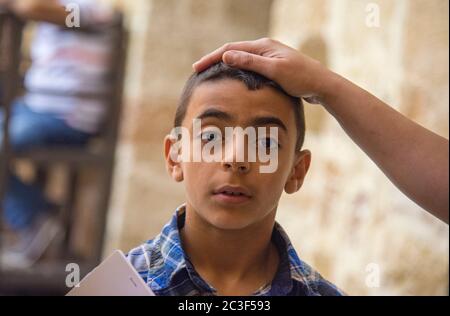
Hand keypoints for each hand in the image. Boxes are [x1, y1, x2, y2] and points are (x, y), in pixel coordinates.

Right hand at [192, 38, 333, 103]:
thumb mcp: (274, 70)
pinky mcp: (273, 67)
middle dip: (215, 60)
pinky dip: (236, 71)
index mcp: (263, 46)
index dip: (212, 58)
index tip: (197, 67)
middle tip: (198, 70)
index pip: (230, 49)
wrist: (321, 84)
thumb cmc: (300, 78)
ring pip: (241, 59)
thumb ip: (250, 62)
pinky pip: (249, 66)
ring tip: (210, 73)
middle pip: (233, 52)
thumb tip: (225, 56)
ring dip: (225, 64)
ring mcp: (268, 57)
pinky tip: (232, 79)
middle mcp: (264, 48)